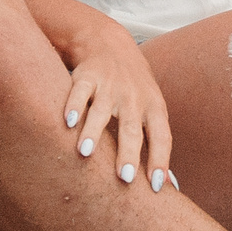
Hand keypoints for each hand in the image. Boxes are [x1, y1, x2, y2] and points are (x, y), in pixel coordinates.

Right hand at [61, 14, 176, 194]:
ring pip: (102, 110)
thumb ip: (154, 142)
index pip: (161, 136)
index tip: (156, 186)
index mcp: (153, 108)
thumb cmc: (134, 88)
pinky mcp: (88, 76)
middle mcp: (133, 97)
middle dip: (128, 153)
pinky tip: (67, 122)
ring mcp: (110, 86)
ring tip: (85, 153)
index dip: (160, 160)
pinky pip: (80, 92)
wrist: (110, 43)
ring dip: (93, 131)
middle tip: (124, 177)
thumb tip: (164, 185)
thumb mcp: (151, 108)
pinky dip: (73, 106)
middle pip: (132, 128)